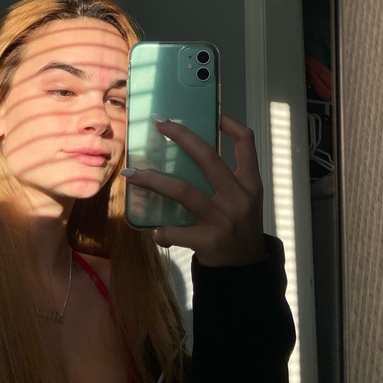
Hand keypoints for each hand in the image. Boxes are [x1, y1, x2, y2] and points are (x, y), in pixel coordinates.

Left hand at [121, 115, 266, 266]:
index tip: (213, 115)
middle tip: (160, 123)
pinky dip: (161, 231)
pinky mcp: (207, 240)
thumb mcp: (245, 200)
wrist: (244, 268)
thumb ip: (228, 179)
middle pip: (208, 158)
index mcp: (250, 184)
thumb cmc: (240, 227)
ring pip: (182, 191)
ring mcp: (222, 218)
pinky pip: (174, 231)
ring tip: (132, 175)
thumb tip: (188, 154)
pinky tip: (156, 232)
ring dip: (153, 181)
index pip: (246, 144)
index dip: (231, 125)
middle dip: (182, 137)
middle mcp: (238, 197)